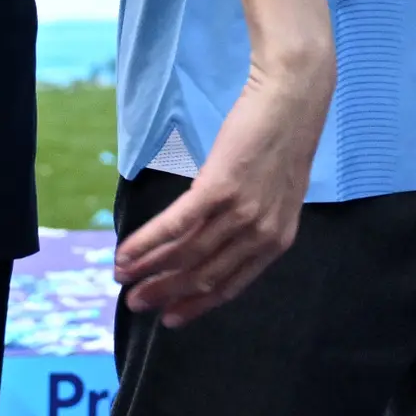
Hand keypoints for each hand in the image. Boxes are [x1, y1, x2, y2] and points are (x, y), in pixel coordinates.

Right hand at [111, 52, 331, 326]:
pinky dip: (146, 243)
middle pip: (203, 274)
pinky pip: (175, 225)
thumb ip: (252, 224)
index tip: (170, 318)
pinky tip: (126, 253)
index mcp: (277, 241)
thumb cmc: (282, 139)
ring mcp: (241, 212)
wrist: (292, 97)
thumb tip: (214, 244)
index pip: (231, 286)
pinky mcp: (219, 188)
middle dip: (165, 293)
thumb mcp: (276, 194)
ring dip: (149, 269)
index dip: (196, 305)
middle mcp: (260, 233)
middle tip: (135, 304)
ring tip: (123, 278)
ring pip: (186, 253)